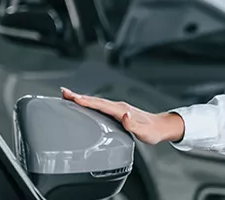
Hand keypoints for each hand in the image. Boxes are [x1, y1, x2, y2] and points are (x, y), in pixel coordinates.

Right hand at [62, 87, 184, 144]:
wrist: (161, 126)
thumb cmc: (153, 131)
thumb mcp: (144, 132)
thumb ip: (133, 125)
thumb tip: (124, 116)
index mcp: (122, 110)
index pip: (101, 105)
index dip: (87, 101)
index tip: (73, 98)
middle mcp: (119, 106)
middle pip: (95, 100)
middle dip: (79, 96)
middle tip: (63, 93)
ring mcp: (118, 108)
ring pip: (96, 101)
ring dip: (82, 98)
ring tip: (68, 96)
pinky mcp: (118, 111)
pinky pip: (100, 105)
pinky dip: (89, 103)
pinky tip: (83, 104)